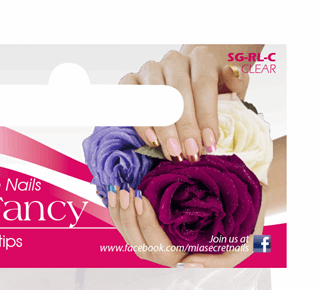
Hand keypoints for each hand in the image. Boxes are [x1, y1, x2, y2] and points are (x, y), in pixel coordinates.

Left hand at [108, 185, 265, 268]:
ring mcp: (159, 241)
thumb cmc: (246, 227)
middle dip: (128, 218)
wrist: (247, 207)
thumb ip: (217, 262)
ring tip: (116, 190)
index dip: (146, 225)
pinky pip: (131, 225)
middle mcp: (168, 254)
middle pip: (138, 244)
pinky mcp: (153, 228)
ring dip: (119, 214)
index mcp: (185, 260)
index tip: (143, 198)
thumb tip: (187, 265)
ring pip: (130, 236)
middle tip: (126, 190)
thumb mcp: (243, 247)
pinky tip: (114, 195)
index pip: (157, 249)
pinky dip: (119, 211)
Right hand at [120, 46, 251, 162]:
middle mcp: (174, 60)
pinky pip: (130, 97)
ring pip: (154, 96)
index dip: (206, 115)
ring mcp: (150, 69)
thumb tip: (233, 74)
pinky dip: (140, 120)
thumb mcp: (230, 91)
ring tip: (173, 152)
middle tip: (190, 153)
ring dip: (164, 128)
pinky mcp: (130, 81)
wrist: (187, 91)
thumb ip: (236, 83)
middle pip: (177, 92)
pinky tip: (152, 140)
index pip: (203, 84)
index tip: (210, 142)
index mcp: (201, 58)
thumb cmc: (208, 97)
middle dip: (185, 127)